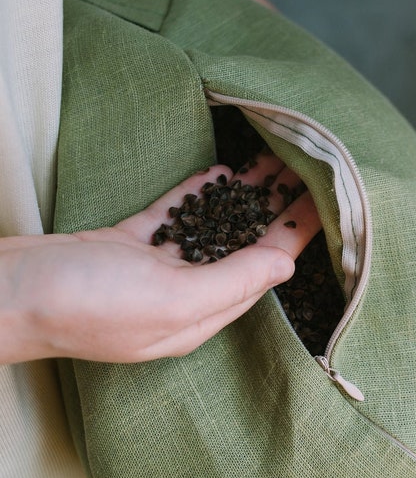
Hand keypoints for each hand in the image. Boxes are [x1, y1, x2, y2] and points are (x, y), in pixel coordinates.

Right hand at [0, 160, 320, 363]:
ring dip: (242, 197)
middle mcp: (184, 293)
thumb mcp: (169, 299)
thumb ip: (231, 282)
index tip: (321, 203)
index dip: (293, 236)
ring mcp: (155, 268)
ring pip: (211, 227)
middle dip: (274, 211)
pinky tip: (223, 173)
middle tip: (303, 173)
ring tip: (272, 164)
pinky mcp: (129, 243)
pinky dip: (199, 194)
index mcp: (200, 313)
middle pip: (242, 247)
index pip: (261, 270)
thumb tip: (286, 264)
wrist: (8, 292)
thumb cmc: (85, 304)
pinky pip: (174, 215)